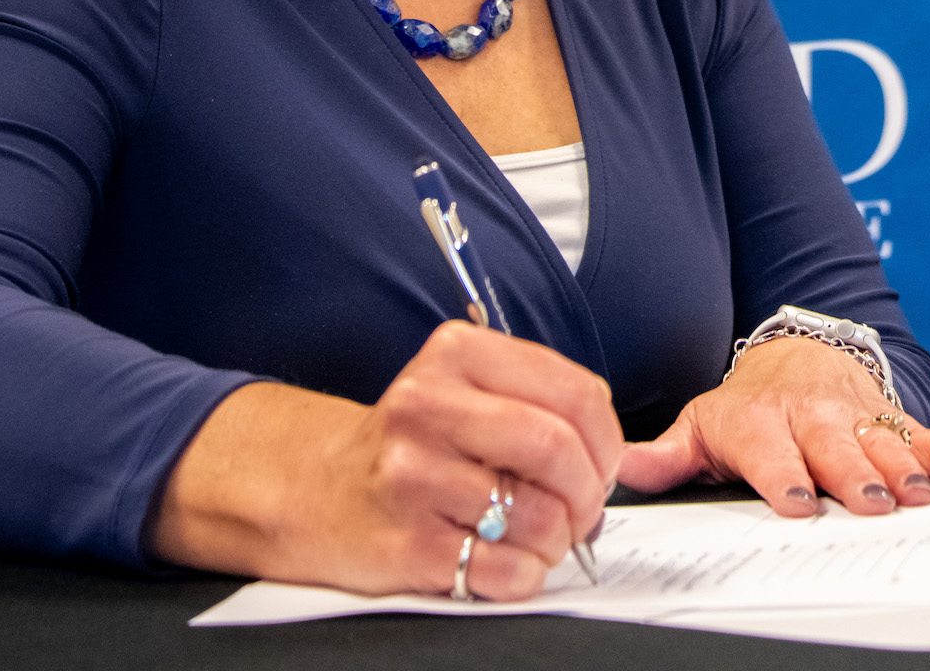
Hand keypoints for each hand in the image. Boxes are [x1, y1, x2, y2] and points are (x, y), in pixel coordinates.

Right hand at [146, 319, 620, 599]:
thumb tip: (614, 452)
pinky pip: (504, 570)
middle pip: (558, 451)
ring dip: (557, 539)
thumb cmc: (409, 443)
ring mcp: (412, 478)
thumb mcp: (466, 385)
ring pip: (538, 517)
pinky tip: (505, 559)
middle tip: (584, 509)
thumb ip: (539, 397)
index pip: (575, 392)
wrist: (315, 489)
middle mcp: (428, 408)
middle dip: (589, 492)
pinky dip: (524, 574)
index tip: (604, 462)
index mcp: (456, 354)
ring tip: (538, 535)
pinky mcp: (406, 544)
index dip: (608, 439)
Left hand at [616, 334, 929, 516]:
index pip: (773, 452)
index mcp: (762, 422)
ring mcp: (860, 416)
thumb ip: (666, 454)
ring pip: (887, 442)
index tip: (798, 502)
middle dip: (855, 475)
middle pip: (838, 449)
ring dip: (907, 468)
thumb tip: (623, 468)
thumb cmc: (748, 406)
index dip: (785, 476)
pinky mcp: (895, 419)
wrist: (796, 354)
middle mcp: (815, 417)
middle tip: (871, 502)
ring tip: (922, 495)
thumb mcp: (701, 423)